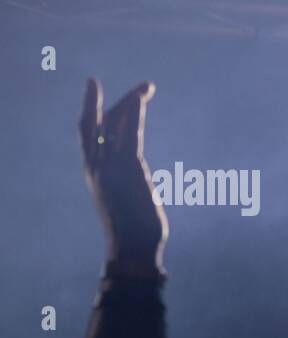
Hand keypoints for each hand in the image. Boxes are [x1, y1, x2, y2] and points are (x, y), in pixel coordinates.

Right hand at [78, 79, 166, 269]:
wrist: (133, 250)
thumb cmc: (134, 234)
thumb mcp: (128, 203)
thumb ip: (129, 186)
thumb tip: (141, 183)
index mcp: (95, 174)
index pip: (90, 136)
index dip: (93, 113)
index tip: (103, 97)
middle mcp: (98, 167)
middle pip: (98, 124)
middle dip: (109, 101)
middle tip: (136, 88)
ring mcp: (111, 167)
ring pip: (115, 124)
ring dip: (131, 102)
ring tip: (147, 87)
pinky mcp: (129, 170)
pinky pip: (130, 135)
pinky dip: (134, 114)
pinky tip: (141, 98)